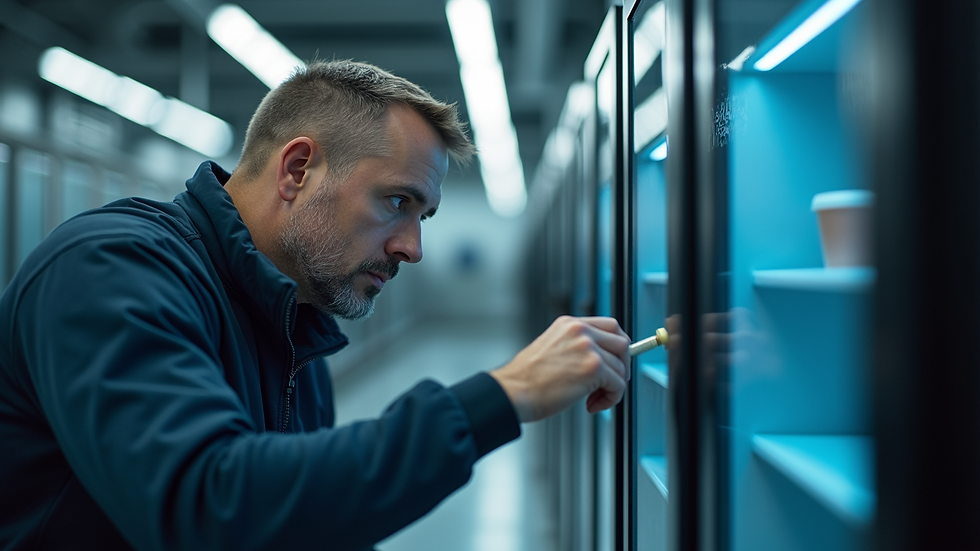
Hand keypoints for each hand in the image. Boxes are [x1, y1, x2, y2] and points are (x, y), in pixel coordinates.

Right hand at [489, 316, 630, 422]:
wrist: (514, 392)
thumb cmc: (527, 379)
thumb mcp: (553, 348)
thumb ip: (577, 347)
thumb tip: (603, 360)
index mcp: (569, 324)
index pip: (610, 325)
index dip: (617, 346)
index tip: (616, 361)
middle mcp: (580, 331)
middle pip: (622, 342)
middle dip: (622, 366)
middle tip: (611, 383)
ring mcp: (588, 348)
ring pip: (620, 368)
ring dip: (612, 388)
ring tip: (592, 399)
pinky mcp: (593, 368)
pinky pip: (617, 385)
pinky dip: (610, 399)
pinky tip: (591, 405)